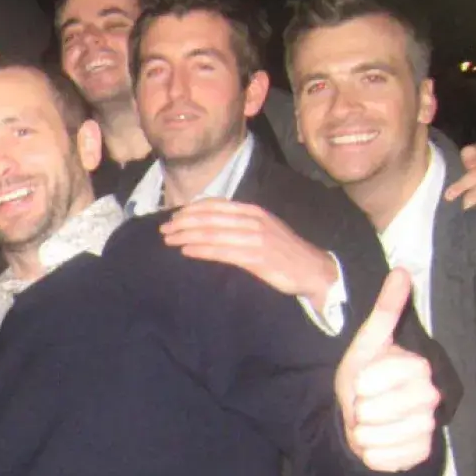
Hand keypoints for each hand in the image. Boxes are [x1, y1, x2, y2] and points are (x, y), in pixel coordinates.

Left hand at [160, 199, 338, 308]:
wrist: (312, 270)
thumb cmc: (283, 251)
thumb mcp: (262, 229)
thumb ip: (239, 223)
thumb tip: (208, 222)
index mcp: (254, 211)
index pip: (216, 205)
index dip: (192, 209)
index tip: (174, 216)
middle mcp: (253, 221)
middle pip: (210, 218)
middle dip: (183, 223)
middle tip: (164, 230)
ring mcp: (255, 239)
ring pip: (213, 234)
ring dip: (187, 236)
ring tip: (169, 240)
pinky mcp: (257, 258)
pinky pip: (223, 252)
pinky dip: (202, 250)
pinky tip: (186, 251)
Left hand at [335, 269, 440, 471]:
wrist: (367, 418)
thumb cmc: (365, 379)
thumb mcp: (366, 344)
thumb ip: (384, 310)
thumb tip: (401, 270)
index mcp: (417, 367)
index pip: (374, 380)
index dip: (360, 384)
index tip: (362, 382)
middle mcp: (430, 396)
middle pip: (372, 409)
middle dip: (357, 409)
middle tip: (364, 405)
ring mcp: (427, 426)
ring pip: (375, 436)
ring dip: (361, 432)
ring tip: (368, 423)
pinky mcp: (420, 453)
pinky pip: (381, 458)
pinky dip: (369, 453)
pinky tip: (376, 442)